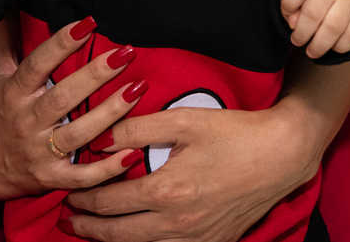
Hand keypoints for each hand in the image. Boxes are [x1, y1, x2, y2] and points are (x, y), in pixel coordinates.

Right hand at [0, 15, 146, 201]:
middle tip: (125, 53)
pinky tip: (133, 152)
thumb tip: (7, 1)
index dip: (61, 44)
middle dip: (95, 75)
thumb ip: (4, 38)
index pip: (38, 64)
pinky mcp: (53, 178)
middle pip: (63, 97)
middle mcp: (26, 121)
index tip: (88, 23)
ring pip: (79, 133)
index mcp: (14, 92)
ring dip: (110, 113)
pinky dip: (108, 168)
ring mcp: (40, 152)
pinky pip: (83, 176)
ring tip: (138, 89)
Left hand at [65, 102, 319, 240]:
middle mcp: (178, 224)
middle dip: (88, 227)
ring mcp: (197, 238)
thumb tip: (99, 139)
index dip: (84, 198)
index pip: (109, 201)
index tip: (67, 193)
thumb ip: (135, 129)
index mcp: (166, 192)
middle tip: (67, 219)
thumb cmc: (233, 133)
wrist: (282, 154)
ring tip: (90, 231)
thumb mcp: (181, 120)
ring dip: (111, 240)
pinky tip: (133, 236)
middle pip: (118, 234)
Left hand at [281, 0, 349, 57]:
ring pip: (332, 29)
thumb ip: (290, 6)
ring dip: (318, 45)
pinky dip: (339, 47)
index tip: (288, 13)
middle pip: (313, 13)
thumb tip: (294, 24)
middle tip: (297, 41)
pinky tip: (332, 46)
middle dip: (302, 34)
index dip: (288, 3)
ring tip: (311, 50)